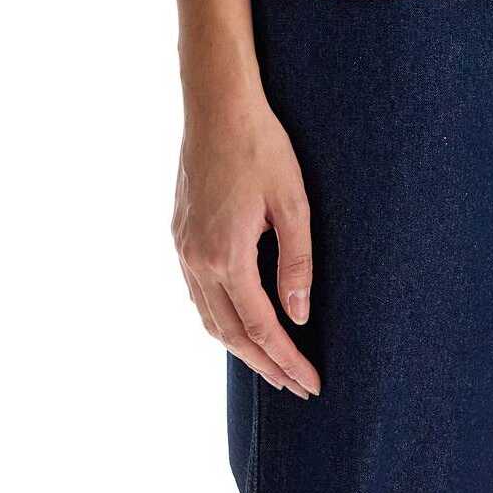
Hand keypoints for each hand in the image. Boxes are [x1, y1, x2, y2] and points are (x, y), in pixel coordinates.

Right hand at [172, 91, 320, 397]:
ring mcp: (183, 249)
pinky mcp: (180, 235)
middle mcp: (196, 261)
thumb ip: (297, 262)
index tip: (312, 383)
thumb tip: (299, 316)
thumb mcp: (293, 202)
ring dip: (241, 346)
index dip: (288, 359)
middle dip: (266, 365)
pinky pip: (198, 294)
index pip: (262, 328)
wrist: (217, 107)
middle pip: (231, 334)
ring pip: (209, 318)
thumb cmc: (262, 147)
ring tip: (272, 362)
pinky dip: (221, 318)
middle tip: (296, 386)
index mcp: (226, 257)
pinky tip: (240, 318)